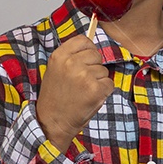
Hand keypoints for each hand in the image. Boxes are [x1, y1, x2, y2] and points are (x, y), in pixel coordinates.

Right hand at [35, 34, 114, 151]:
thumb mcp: (55, 70)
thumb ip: (70, 57)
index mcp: (59, 56)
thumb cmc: (55, 98)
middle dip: (94, 67)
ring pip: (104, 70)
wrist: (53, 122)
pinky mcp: (95, 89)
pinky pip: (109, 83)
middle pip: (96, 55)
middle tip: (82, 82)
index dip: (88, 50)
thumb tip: (90, 48)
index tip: (86, 60)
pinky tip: (90, 98)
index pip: (84, 41)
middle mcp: (71, 63)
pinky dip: (104, 91)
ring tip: (83, 92)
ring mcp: (84, 75)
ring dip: (98, 81)